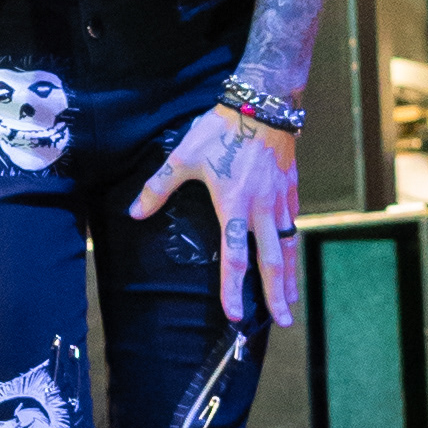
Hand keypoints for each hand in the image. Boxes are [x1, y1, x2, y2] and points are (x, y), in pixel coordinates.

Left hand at [129, 105, 299, 327]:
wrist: (262, 105)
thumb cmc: (219, 131)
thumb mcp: (183, 157)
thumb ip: (158, 188)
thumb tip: (134, 213)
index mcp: (234, 206)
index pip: (234, 257)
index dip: (233, 289)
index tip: (235, 315)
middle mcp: (262, 209)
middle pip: (271, 261)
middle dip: (276, 294)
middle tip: (283, 322)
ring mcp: (280, 201)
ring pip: (287, 247)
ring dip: (289, 277)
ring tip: (291, 302)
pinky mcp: (291, 191)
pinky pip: (293, 227)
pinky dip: (293, 249)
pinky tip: (291, 261)